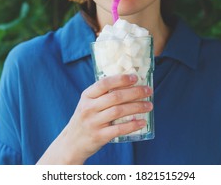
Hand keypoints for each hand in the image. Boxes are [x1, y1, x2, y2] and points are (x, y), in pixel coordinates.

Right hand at [37, 74, 152, 164]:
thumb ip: (102, 95)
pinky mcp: (99, 136)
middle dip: (135, 92)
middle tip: (149, 91)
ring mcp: (93, 122)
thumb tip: (129, 85)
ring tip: (149, 106)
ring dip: (137, 107)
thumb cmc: (85, 119)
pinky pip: (119, 129)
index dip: (121, 79)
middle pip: (115, 97)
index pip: (104, 83)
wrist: (72, 143)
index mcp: (87, 96)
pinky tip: (142, 122)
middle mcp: (89, 108)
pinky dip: (133, 125)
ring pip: (119, 111)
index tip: (135, 78)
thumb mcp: (87, 104)